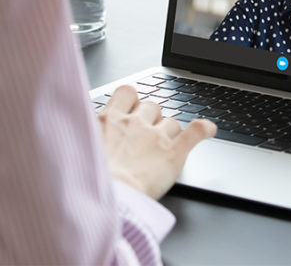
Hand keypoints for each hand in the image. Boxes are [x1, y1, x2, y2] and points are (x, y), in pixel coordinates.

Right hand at [98, 85, 215, 199]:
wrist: (108, 198)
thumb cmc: (92, 180)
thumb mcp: (80, 149)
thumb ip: (89, 135)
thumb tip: (88, 133)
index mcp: (109, 120)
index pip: (126, 92)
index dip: (132, 100)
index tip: (131, 109)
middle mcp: (134, 123)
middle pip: (151, 106)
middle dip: (151, 118)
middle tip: (144, 138)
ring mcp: (155, 136)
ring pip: (171, 121)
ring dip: (170, 131)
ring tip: (163, 148)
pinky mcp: (173, 153)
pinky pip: (196, 131)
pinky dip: (204, 129)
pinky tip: (209, 129)